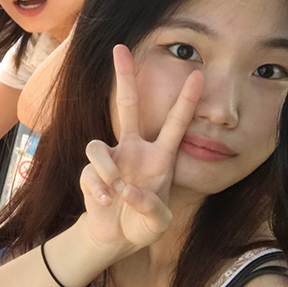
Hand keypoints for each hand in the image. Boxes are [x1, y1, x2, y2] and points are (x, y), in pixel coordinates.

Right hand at [79, 45, 202, 254]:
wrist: (116, 238)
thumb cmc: (143, 224)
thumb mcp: (159, 222)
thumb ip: (150, 208)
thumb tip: (127, 191)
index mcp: (159, 157)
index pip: (175, 123)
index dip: (186, 101)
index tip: (198, 74)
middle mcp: (133, 150)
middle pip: (128, 105)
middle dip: (124, 76)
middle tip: (121, 48)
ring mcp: (110, 160)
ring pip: (97, 146)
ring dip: (106, 169)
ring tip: (116, 191)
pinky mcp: (89, 173)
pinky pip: (89, 172)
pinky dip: (97, 188)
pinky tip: (104, 201)